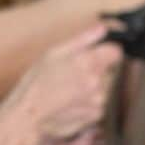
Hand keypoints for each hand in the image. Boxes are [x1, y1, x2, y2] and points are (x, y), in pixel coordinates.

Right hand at [1, 24, 120, 141]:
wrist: (28, 116)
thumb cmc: (36, 84)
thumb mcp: (54, 53)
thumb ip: (83, 39)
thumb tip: (102, 28)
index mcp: (89, 62)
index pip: (116, 51)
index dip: (106, 51)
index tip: (96, 54)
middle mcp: (98, 81)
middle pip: (109, 70)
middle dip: (95, 70)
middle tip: (71, 75)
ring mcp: (98, 100)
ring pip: (103, 87)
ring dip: (91, 87)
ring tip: (67, 90)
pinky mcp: (96, 115)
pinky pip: (98, 103)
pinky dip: (88, 102)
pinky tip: (70, 102)